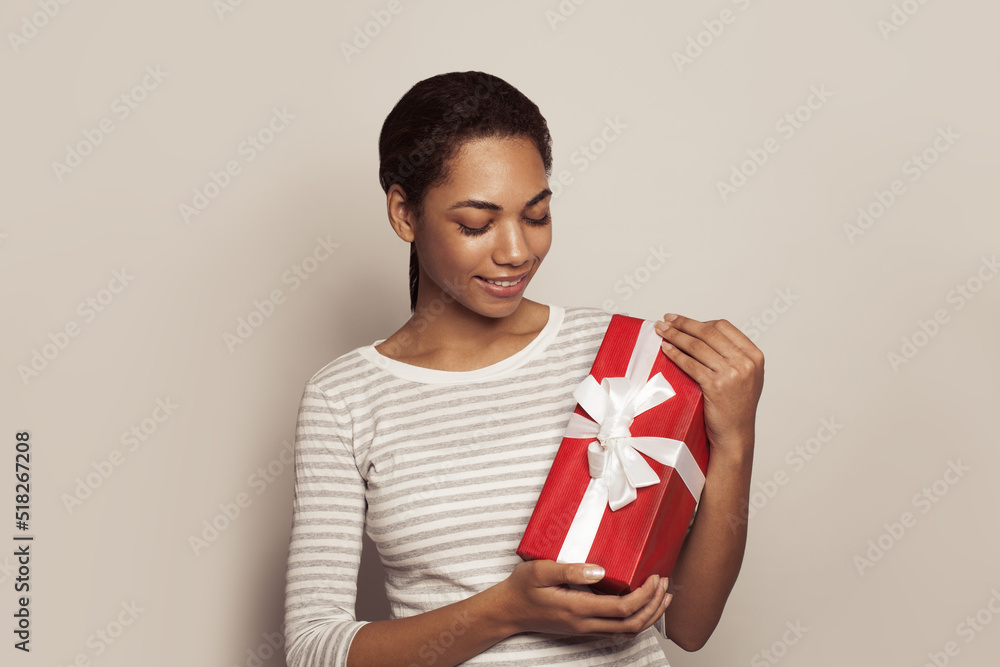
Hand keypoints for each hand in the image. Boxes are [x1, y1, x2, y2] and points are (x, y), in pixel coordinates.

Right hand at [495, 560, 670, 637]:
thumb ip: (570, 571)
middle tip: (664, 584)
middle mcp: (585, 624)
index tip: (653, 576)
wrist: (508, 611)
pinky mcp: (584, 628)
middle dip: (654, 605)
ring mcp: (585, 629)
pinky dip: (636, 619)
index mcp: (577, 608)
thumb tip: (600, 570)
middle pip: (633, 623)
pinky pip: (618, 630)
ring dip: (649, 615)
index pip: (623, 608)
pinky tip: (641, 605)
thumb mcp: (540, 571)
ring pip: (628, 630)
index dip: (644, 595)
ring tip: (662, 596)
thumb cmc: (522, 588)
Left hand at [653, 314, 763, 460]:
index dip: (699, 321)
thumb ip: (732, 355)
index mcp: (754, 355)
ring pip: (697, 346)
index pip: (723, 327)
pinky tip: (666, 349)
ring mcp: (732, 373)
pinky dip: (675, 354)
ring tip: (661, 331)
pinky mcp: (716, 385)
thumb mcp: (745, 376)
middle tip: (666, 320)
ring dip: (675, 336)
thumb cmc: (736, 407)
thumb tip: (703, 335)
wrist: (735, 434)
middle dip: (683, 324)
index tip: (681, 320)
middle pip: (708, 332)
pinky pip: (690, 363)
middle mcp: (745, 362)